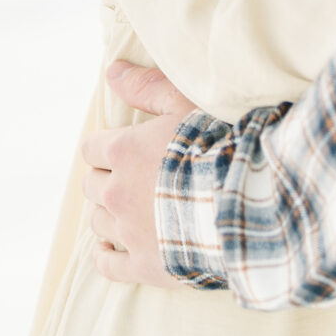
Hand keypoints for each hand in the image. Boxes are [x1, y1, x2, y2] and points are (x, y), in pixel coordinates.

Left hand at [81, 61, 200, 289]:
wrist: (243, 200)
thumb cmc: (218, 145)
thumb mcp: (186, 103)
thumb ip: (147, 87)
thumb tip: (112, 70)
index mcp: (122, 152)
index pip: (91, 148)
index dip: (105, 147)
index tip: (123, 149)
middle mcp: (116, 193)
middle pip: (91, 185)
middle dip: (106, 179)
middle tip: (131, 177)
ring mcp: (127, 232)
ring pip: (98, 222)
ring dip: (108, 214)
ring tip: (130, 209)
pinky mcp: (142, 265)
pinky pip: (107, 264)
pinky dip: (106, 255)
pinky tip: (114, 248)